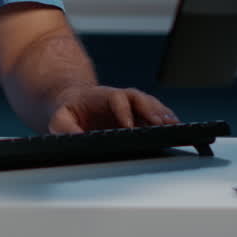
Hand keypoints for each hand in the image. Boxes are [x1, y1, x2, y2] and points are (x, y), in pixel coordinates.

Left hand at [46, 86, 178, 133]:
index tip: (129, 126)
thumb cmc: (69, 111)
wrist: (76, 103)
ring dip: (163, 114)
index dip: (124, 111)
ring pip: (151, 105)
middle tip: (162, 124)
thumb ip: (65, 127)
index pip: (118, 99)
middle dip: (151, 111)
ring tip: (174, 126)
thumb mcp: (60, 118)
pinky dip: (166, 119)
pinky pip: (156, 114)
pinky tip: (176, 128)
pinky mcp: (139, 115)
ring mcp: (132, 106)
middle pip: (141, 99)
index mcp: (103, 97)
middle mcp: (121, 98)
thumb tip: (77, 139)